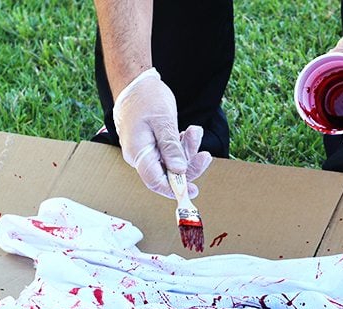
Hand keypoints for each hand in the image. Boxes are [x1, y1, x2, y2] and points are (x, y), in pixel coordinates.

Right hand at [113, 68, 211, 198]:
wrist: (135, 83)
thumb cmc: (146, 98)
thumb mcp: (163, 121)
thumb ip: (171, 147)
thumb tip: (179, 171)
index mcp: (139, 153)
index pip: (156, 181)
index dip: (174, 189)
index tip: (192, 192)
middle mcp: (142, 156)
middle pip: (168, 174)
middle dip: (189, 165)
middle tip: (206, 156)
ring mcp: (148, 152)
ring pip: (173, 162)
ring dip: (188, 150)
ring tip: (195, 131)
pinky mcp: (154, 146)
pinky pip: (172, 152)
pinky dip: (183, 144)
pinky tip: (190, 132)